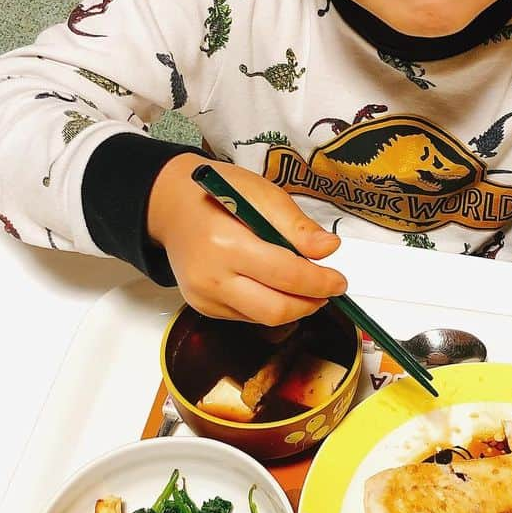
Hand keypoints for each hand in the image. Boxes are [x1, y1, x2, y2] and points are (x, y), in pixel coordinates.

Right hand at [147, 152, 346, 323]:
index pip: (286, 275)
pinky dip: (269, 305)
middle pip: (276, 310)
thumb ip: (296, 226)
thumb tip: (329, 249)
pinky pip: (247, 317)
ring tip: (304, 286)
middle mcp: (212, 277)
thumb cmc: (219, 193)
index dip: (320, 282)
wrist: (171, 206)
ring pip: (263, 319)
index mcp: (227, 244)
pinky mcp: (203, 307)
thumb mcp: (262, 194)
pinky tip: (274, 286)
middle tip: (327, 289)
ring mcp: (204, 297)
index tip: (340, 281)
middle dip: (310, 303)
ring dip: (292, 307)